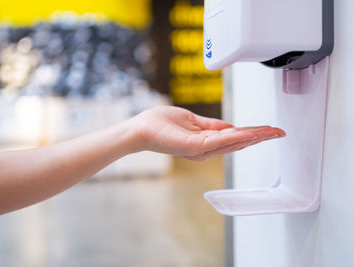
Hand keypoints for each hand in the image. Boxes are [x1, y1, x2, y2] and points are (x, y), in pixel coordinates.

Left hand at [131, 106, 284, 160]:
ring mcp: (199, 149)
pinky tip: (249, 133)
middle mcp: (205, 149)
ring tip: (271, 132)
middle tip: (279, 132)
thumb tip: (230, 126)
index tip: (270, 130)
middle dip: (259, 137)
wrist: (140, 129)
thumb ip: (211, 125)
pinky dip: (234, 137)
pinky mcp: (192, 146)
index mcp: (205, 141)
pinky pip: (217, 141)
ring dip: (252, 137)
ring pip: (231, 142)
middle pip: (237, 142)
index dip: (253, 133)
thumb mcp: (191, 120)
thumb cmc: (160, 123)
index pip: (233, 137)